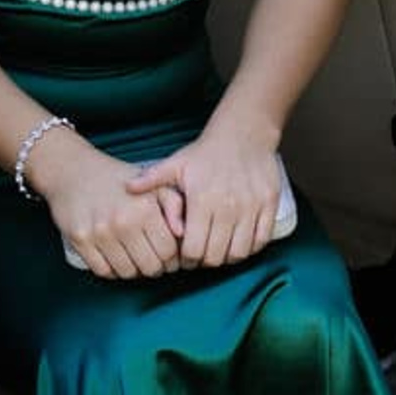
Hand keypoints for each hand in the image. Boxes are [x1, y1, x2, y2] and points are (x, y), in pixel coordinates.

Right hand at [24, 129, 180, 280]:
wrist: (75, 171)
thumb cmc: (119, 181)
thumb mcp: (153, 184)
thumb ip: (175, 205)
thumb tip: (182, 233)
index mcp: (145, 208)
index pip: (169, 252)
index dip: (172, 259)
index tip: (168, 256)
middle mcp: (123, 221)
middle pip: (149, 267)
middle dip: (155, 267)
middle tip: (152, 258)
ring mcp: (100, 232)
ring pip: (127, 273)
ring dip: (134, 270)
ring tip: (134, 256)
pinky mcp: (80, 239)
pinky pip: (103, 271)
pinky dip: (112, 269)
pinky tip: (116, 256)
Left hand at [126, 126, 283, 268]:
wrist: (244, 134)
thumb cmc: (206, 153)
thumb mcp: (176, 163)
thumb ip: (151, 179)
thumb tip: (127, 188)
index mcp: (202, 199)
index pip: (193, 248)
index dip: (186, 257)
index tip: (184, 253)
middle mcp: (228, 206)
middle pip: (215, 256)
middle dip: (205, 260)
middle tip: (201, 254)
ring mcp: (251, 207)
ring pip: (239, 253)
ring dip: (227, 257)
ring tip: (219, 249)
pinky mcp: (268, 206)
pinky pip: (261, 240)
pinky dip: (250, 247)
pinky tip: (239, 241)